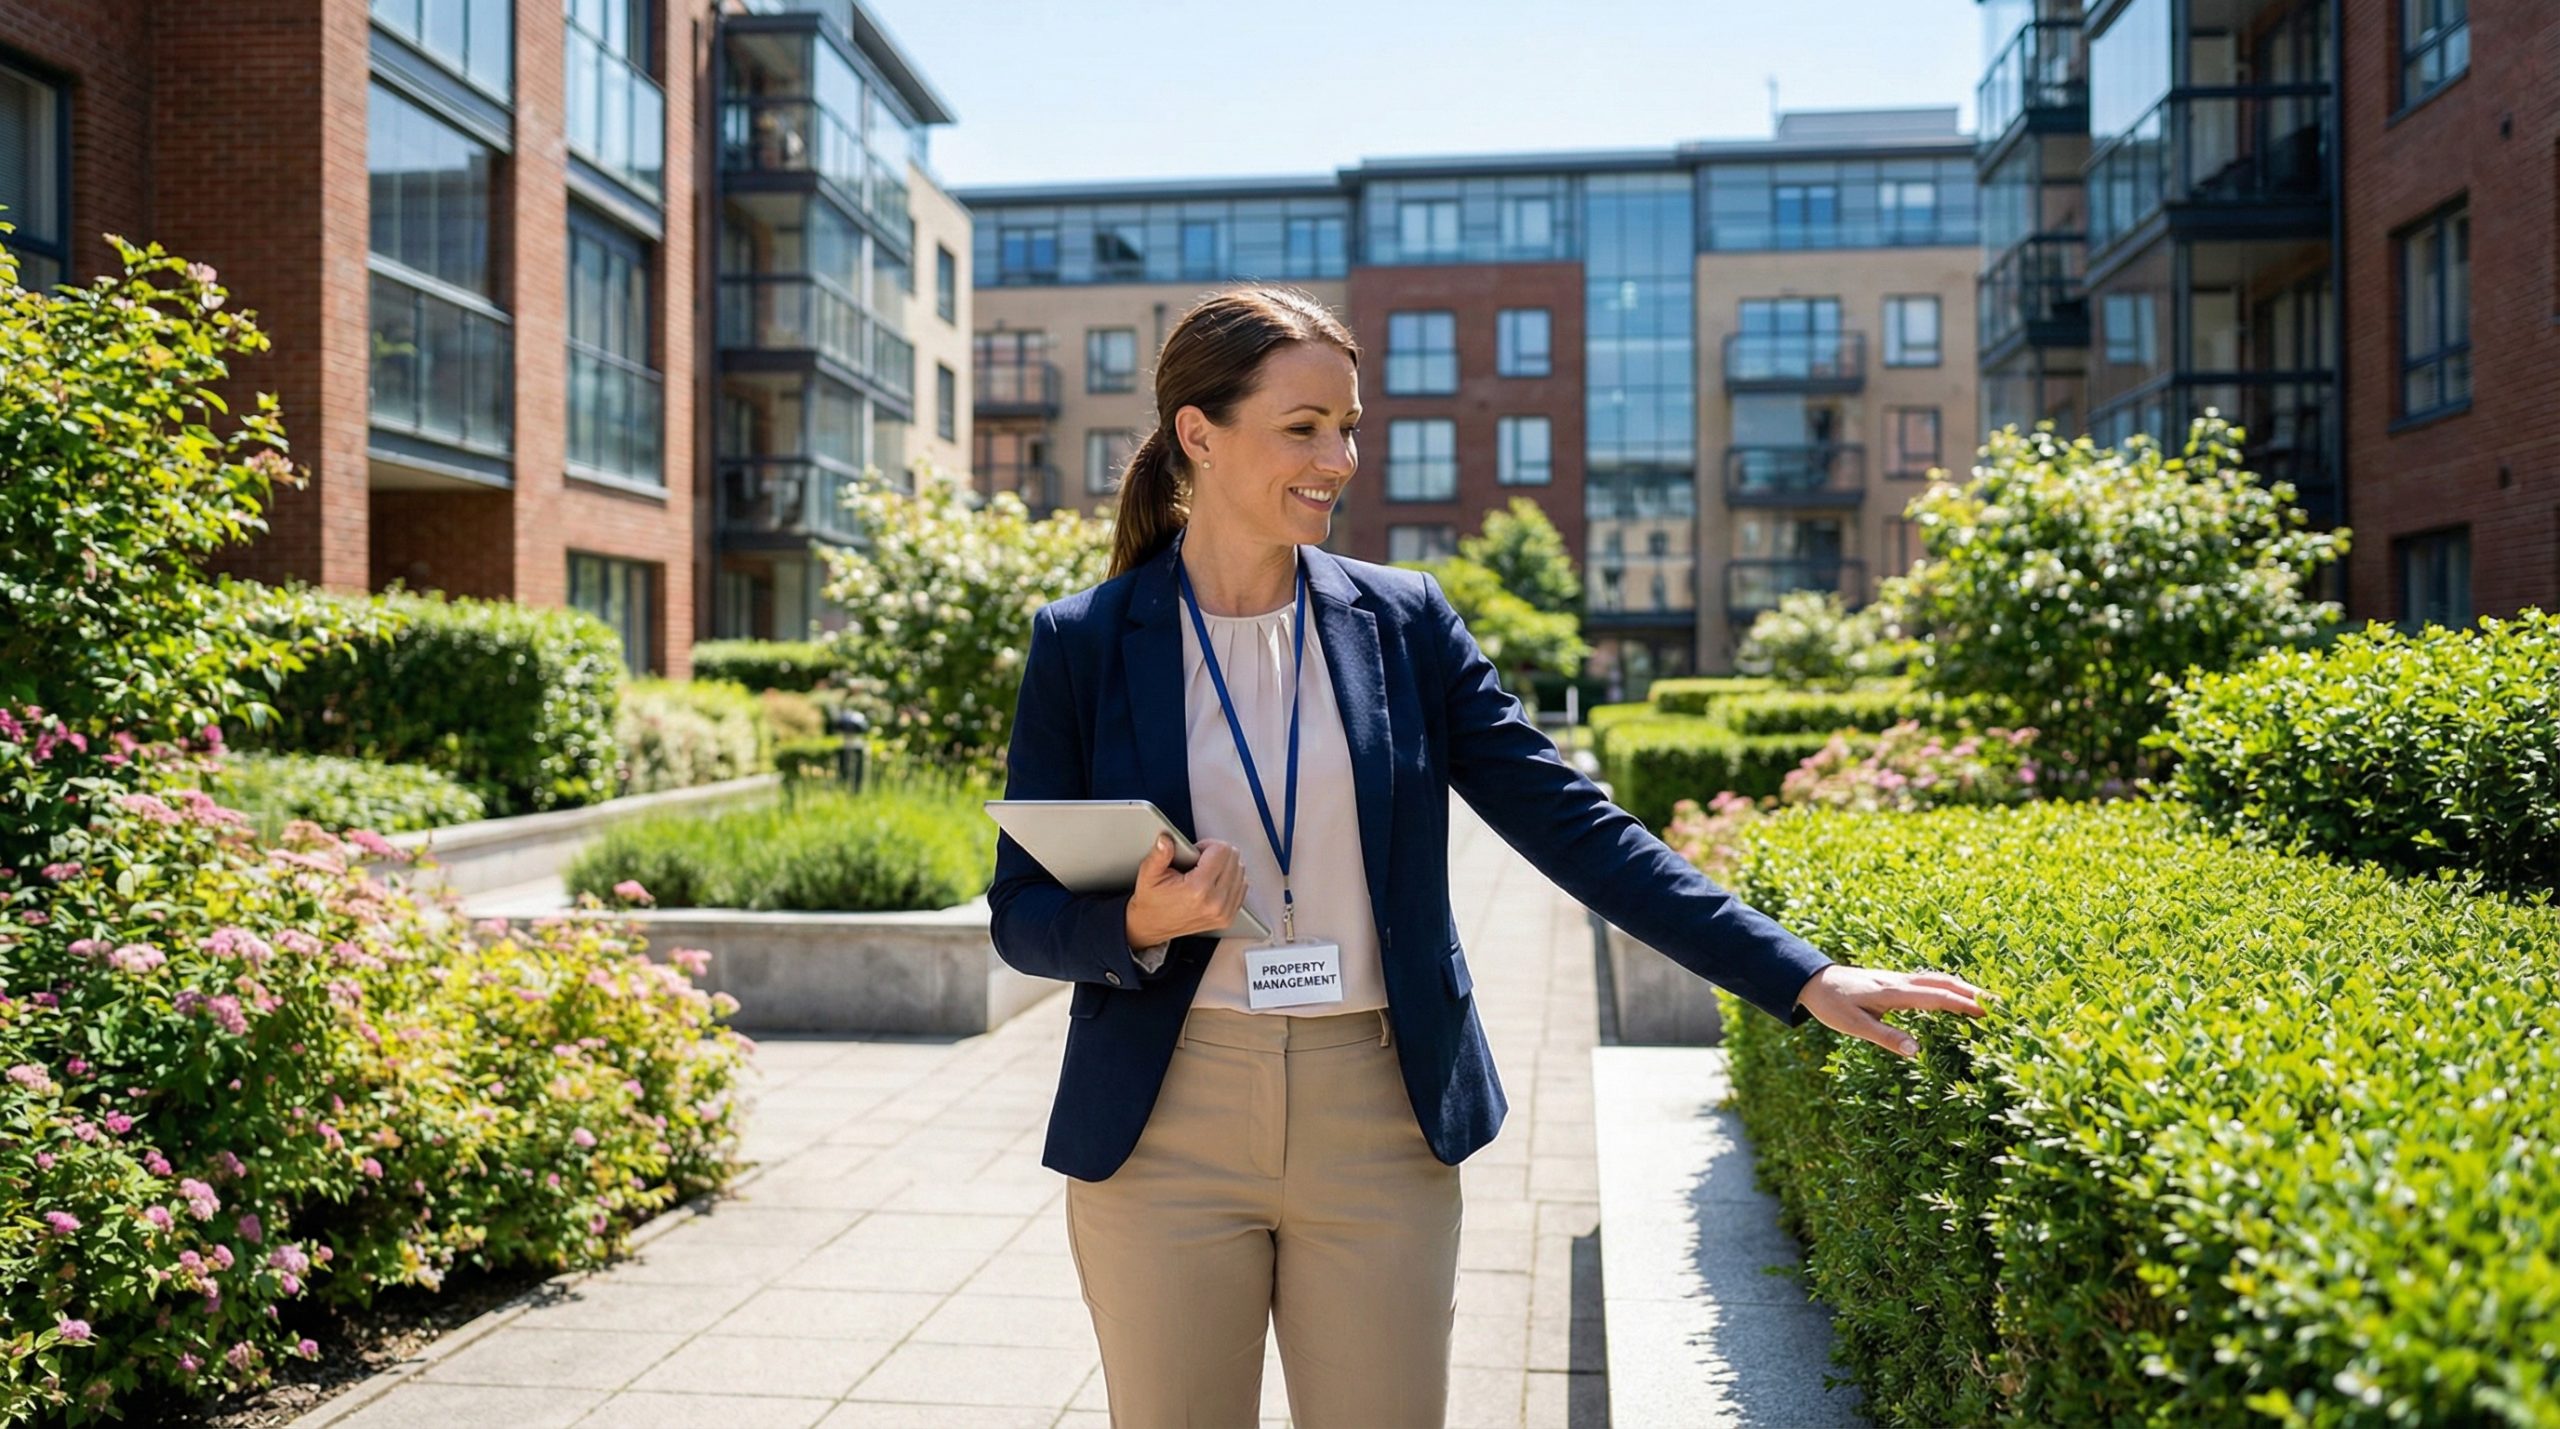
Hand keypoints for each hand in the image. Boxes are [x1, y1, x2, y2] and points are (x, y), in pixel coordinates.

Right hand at [1124, 835, 1247, 948]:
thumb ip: (1159, 855)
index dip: (1208, 845)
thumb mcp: (1148, 874)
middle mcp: (1215, 902)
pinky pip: (1242, 888)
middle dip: (1217, 854)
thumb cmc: (1151, 900)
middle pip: (1234, 859)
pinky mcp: (1227, 917)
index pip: (1222, 851)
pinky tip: (1215, 881)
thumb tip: (1166, 840)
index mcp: (1197, 889)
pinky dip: (1231, 880)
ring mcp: (1224, 912)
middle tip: (1199, 860)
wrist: (1152, 926)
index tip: (1196, 851)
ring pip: (1241, 872)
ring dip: (1226, 866)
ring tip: (1206, 871)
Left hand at [1792, 964, 1988, 1059]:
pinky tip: (1952, 992)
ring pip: (1937, 978)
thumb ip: (1886, 1037)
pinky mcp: (1894, 979)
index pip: (1938, 998)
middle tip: (2001, 1004)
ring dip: (1962, 986)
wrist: (1813, 981)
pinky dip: (1947, 985)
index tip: (1989, 1013)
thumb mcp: (1855, 1027)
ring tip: (1985, 998)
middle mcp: (1901, 981)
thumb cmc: (1832, 1005)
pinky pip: (1928, 980)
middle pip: (1944, 983)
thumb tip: (1918, 1051)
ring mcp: (1898, 978)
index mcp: (1895, 993)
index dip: (1965, 1005)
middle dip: (1972, 993)